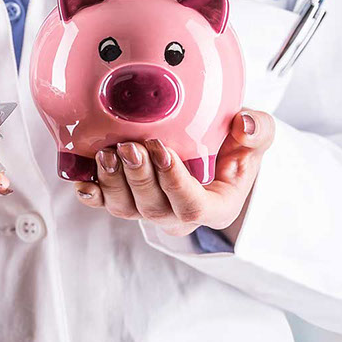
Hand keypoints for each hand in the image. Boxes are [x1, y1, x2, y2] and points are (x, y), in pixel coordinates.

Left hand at [73, 110, 274, 238]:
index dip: (175, 182)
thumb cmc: (237, 146)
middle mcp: (179, 215)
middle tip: (129, 146)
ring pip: (126, 208)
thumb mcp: (258, 137)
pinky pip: (106, 204)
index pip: (193, 206)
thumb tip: (244, 126)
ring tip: (108, 152)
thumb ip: (259, 131)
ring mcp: (152, 210)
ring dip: (113, 182)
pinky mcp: (129, 200)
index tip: (163, 150)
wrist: (215, 149)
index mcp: (215, 206)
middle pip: (154, 208)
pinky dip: (92, 193)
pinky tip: (82, 179)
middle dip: (138, 178)